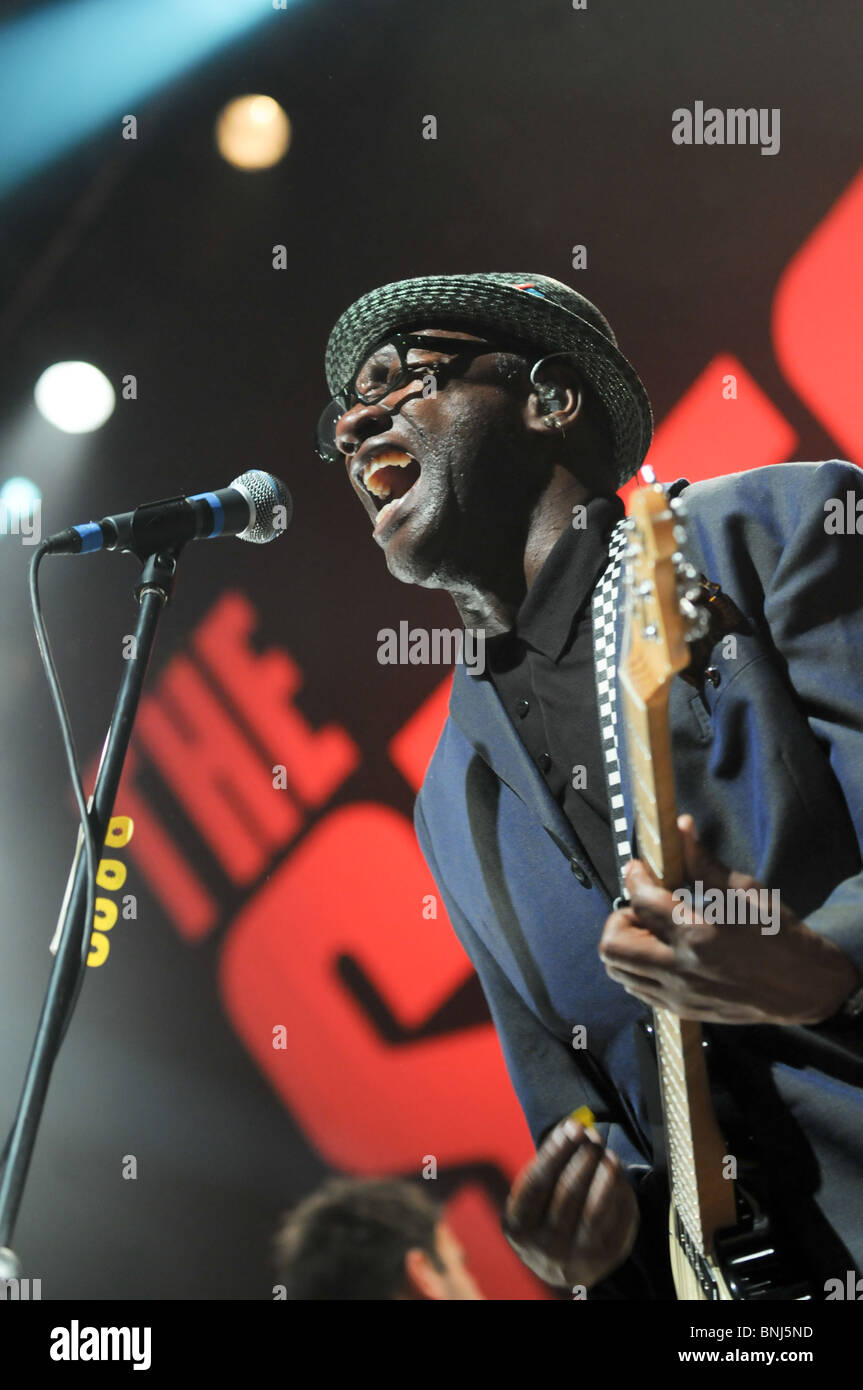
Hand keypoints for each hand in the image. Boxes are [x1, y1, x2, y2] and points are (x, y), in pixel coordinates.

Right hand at [502, 1116, 639, 1289]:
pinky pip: (617, 1221)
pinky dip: (620, 1193)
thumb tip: (576, 1126)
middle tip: (594, 1136)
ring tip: (609, 1155)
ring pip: (595, 1209)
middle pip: (568, 1193)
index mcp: (519, 1227)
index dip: (557, 1151)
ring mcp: (577, 1257)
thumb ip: (549, 1161)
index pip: (537, 1183)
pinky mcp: (606, 1259)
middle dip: (584, 1157)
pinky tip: (617, 1177)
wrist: (560, 1267)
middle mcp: (546, 1246)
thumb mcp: (533, 1194)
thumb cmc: (544, 1214)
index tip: (573, 1126)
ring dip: (606, 1174)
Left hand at [599, 815, 861, 1024]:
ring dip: (625, 943)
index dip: (635, 877)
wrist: (804, 987)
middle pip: (613, 944)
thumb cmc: (779, 934)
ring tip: (650, 930)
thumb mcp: (746, 891)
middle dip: (620, 917)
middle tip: (642, 906)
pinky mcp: (681, 1010)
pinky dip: (636, 967)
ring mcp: (679, 994)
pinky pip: (636, 988)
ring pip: (618, 970)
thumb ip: (704, 863)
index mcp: (700, 933)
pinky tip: (658, 952)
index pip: (642, 901)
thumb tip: (681, 827)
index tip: (640, 868)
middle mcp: (683, 968)